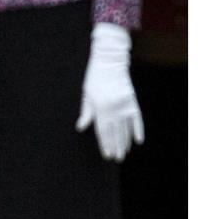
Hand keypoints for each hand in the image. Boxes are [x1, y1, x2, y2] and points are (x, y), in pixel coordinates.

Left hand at [77, 23, 143, 161]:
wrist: (110, 59)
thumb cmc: (94, 77)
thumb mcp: (86, 95)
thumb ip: (86, 112)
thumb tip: (81, 127)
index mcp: (101, 108)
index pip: (103, 132)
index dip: (105, 145)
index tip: (107, 155)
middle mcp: (113, 108)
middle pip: (115, 132)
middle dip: (116, 147)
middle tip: (117, 158)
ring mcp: (124, 104)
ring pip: (125, 128)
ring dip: (125, 141)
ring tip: (125, 152)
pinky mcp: (132, 99)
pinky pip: (137, 118)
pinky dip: (138, 129)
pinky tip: (138, 140)